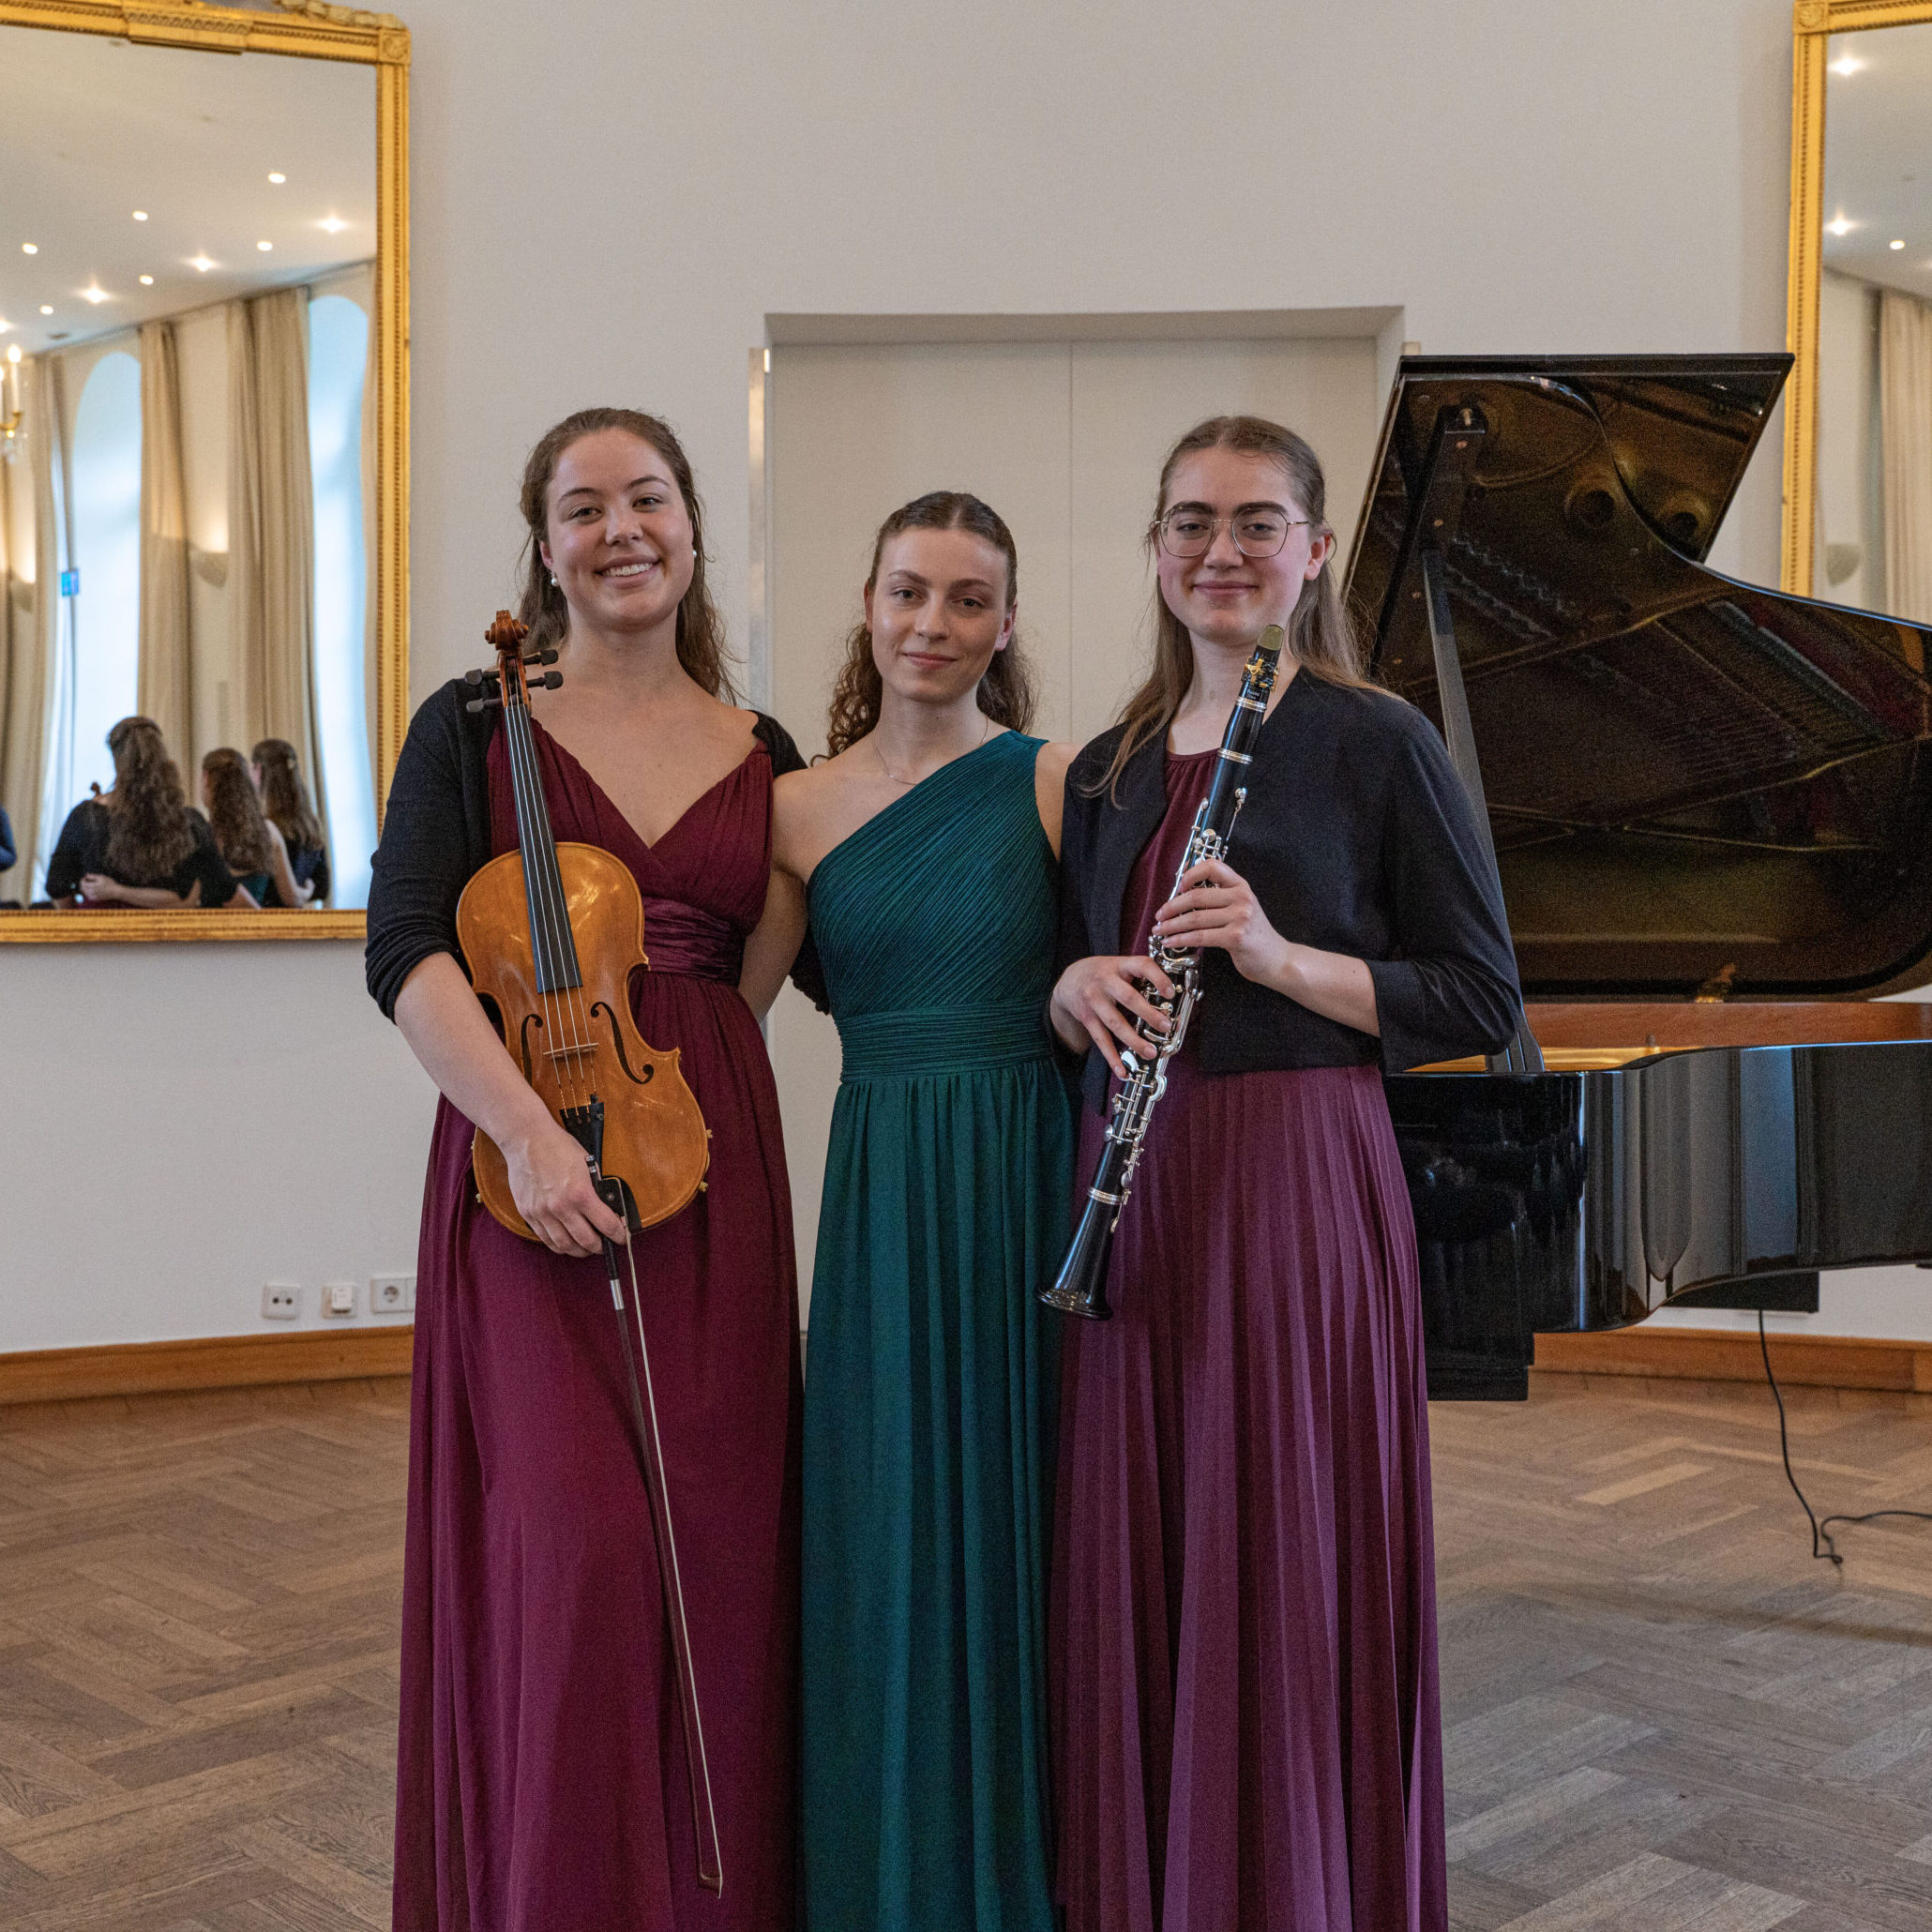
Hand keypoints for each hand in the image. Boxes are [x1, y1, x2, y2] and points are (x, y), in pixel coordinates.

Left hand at [78, 873, 123, 904]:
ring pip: (84, 892)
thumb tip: (86, 875)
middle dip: (83, 884)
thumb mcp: (101, 877)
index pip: (82, 883)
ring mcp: (93, 896)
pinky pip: (87, 895)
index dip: (83, 879)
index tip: (85, 877)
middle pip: (82, 888)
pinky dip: (87, 892)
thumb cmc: (110, 883)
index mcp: (93, 886)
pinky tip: (92, 890)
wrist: (115, 892)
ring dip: (84, 888)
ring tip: (89, 885)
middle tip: (87, 881)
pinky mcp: (95, 899)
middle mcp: (92, 892)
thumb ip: (92, 876)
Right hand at [502, 1115, 630, 1256]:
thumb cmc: (558, 1147)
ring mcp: (542, 1212)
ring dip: (578, 1251)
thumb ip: (596, 1188)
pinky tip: (565, 1242)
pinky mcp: (528, 1213)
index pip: (606, 1224)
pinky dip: (558, 1245)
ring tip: (585, 1248)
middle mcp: (561, 1207)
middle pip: (586, 1241)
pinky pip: (545, 1238)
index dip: (618, 1235)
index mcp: (580, 1193)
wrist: (527, 1139)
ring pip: (564, 1245)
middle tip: (604, 1245)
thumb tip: (606, 1208)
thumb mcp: (588, 1164)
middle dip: (599, 1247)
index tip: (621, 1237)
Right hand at [1050, 954, 1174, 1066]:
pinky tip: (1122, 1070)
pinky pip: (1100, 1039)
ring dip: (1133, 1040)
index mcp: (1119, 966)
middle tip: (1165, 1026)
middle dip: (1148, 1013)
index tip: (1170, 992)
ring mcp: (1094, 1000)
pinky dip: (1112, 1057)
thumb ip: (1140, 975)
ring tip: (1150, 1052)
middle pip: (1128, 998)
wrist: (1069, 980)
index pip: (1141, 966)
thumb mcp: (1120, 965)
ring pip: (1115, 1023)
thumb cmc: (1103, 973)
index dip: (1157, 978)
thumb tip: (1171, 993)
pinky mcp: (1087, 1018)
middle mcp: (1105, 981)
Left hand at [1153, 857, 1287, 985]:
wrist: (1277, 959)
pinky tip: (1171, 942)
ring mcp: (1240, 917)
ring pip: (1195, 918)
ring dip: (1172, 925)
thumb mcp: (1242, 908)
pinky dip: (1181, 939)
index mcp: (1241, 886)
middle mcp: (1242, 897)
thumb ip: (1220, 898)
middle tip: (1159, 916)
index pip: (1213, 867)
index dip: (1191, 873)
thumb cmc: (1254, 935)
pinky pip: (1200, 936)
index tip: (1177, 887)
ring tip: (1160, 930)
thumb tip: (1184, 896)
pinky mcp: (1236, 937)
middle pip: (1196, 896)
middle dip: (1172, 907)